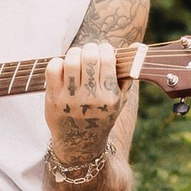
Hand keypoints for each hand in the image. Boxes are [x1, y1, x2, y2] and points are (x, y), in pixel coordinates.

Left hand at [43, 39, 121, 188]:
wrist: (80, 143)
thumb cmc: (102, 115)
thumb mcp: (120, 100)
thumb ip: (129, 74)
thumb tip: (137, 46)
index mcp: (110, 97)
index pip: (107, 60)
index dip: (105, 48)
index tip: (103, 50)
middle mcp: (91, 98)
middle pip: (89, 57)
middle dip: (90, 48)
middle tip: (89, 50)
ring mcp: (71, 99)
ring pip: (71, 61)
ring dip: (74, 53)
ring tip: (77, 56)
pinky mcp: (53, 99)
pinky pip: (53, 69)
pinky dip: (57, 62)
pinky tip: (63, 66)